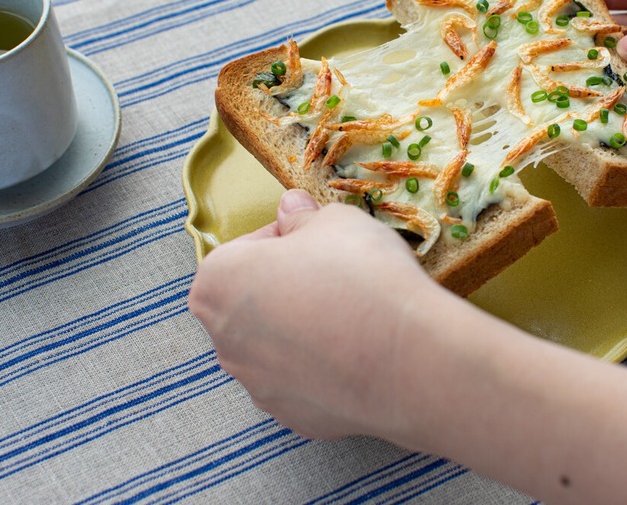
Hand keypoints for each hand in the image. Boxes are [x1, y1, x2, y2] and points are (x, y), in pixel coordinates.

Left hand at [188, 189, 438, 439]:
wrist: (408, 358)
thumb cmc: (361, 279)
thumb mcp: (333, 220)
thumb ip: (301, 216)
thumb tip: (292, 210)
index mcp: (218, 283)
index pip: (246, 247)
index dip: (288, 238)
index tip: (320, 240)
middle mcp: (225, 340)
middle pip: (256, 300)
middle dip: (290, 286)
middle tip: (337, 275)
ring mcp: (257, 385)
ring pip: (278, 345)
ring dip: (305, 328)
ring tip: (354, 315)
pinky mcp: (293, 416)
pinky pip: (304, 380)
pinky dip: (325, 366)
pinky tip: (360, 352)